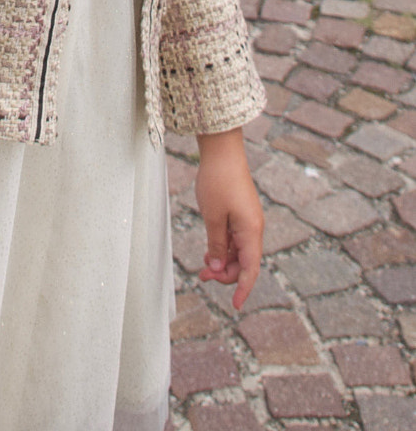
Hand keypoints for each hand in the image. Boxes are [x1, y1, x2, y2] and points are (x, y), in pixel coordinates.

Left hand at [195, 129, 263, 309]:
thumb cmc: (217, 181)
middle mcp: (254, 228)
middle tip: (203, 275)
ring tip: (203, 266)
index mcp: (251, 231)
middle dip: (226, 274)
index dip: (243, 289)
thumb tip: (219, 268)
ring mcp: (248, 220)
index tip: (234, 305)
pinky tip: (211, 250)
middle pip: (245, 263)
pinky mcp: (241, 214)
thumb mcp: (212, 217)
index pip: (250, 269)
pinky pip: (235, 239)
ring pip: (239, 252)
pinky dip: (224, 248)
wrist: (222, 151)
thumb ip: (217, 245)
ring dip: (224, 262)